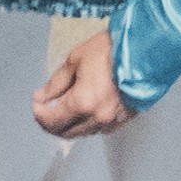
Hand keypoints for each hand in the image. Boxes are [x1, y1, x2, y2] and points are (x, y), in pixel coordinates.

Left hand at [33, 17, 126, 140]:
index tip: (36, 103)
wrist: (144, 48)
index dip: (39, 114)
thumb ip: (55, 83)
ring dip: (71, 124)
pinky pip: (101, 128)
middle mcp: (98, 117)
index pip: (52, 121)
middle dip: (52, 122)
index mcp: (83, 102)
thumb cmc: (112, 49)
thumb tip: (42, 97)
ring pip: (84, 132)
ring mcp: (113, 120)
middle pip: (66, 132)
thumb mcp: (75, 61)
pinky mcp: (125, 119)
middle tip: (46, 108)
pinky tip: (86, 109)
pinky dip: (89, 123)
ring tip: (66, 106)